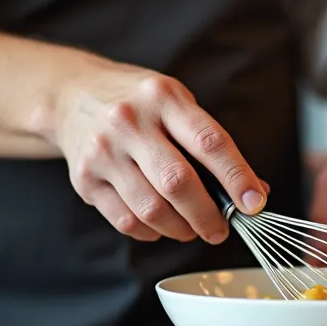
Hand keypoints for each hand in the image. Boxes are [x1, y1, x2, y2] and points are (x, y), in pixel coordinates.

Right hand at [51, 67, 266, 242]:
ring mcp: (103, 151)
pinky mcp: (84, 179)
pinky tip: (160, 225)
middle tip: (221, 230)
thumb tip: (254, 192)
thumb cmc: (139, 103)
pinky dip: (151, 231)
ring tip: (191, 228)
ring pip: (152, 209)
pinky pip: (126, 221)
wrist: (72, 94)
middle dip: (208, 215)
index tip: (254, 204)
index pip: (209, 142)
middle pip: (178, 182)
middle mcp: (129, 122)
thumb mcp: (177, 104)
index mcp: (163, 98)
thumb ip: (212, 145)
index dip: (237, 177)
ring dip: (181, 229)